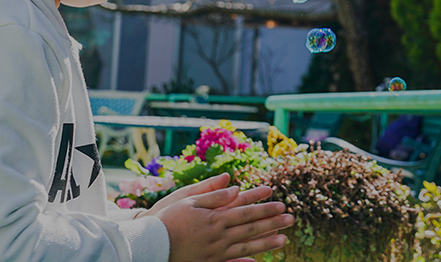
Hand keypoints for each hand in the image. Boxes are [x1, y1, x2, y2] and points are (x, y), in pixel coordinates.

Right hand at [155, 174, 294, 261]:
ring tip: (285, 239)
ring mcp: (215, 251)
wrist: (150, 244)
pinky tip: (258, 261)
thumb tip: (234, 186)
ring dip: (266, 242)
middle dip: (272, 222)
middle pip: (250, 228)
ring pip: (246, 246)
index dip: (263, 206)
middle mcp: (217, 235)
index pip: (245, 210)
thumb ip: (212, 193)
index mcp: (214, 217)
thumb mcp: (187, 199)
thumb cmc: (167, 219)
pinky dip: (245, 261)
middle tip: (291, 218)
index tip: (280, 201)